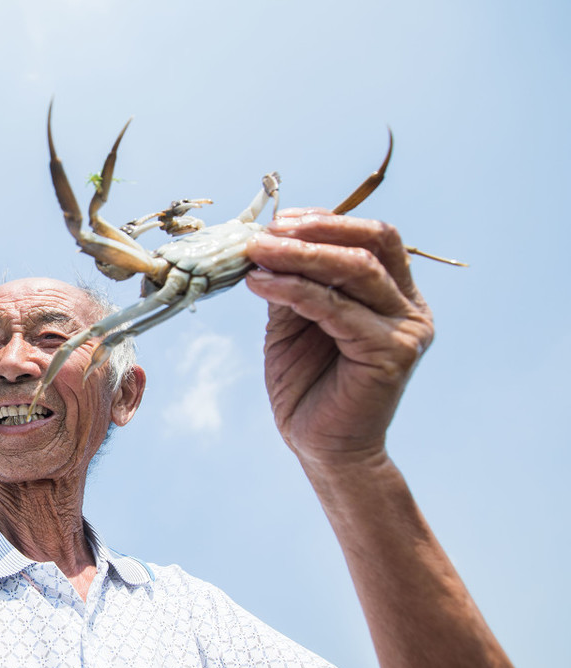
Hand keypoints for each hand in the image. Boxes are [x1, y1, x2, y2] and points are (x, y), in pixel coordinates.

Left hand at [244, 209, 433, 466]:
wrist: (321, 447)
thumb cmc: (307, 385)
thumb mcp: (293, 323)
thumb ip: (291, 284)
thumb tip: (264, 244)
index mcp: (394, 293)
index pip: (372, 238)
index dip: (326, 222)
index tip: (278, 221)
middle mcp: (409, 307)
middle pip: (371, 244)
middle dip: (315, 232)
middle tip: (266, 232)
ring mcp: (407, 329)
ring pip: (356, 270)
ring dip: (300, 256)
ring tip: (257, 252)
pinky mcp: (393, 353)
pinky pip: (338, 309)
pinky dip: (296, 290)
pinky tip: (261, 284)